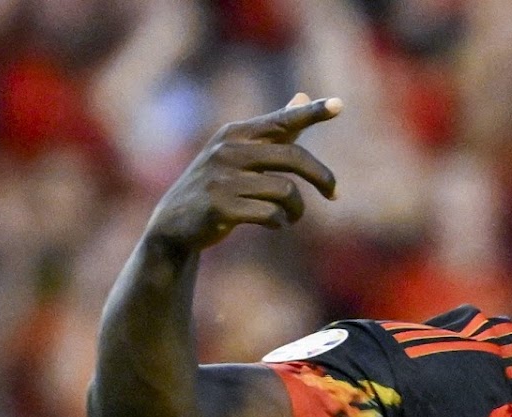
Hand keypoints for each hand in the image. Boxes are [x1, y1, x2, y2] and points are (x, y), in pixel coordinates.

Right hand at [145, 93, 341, 253]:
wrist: (173, 224)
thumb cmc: (216, 186)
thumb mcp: (240, 155)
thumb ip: (273, 131)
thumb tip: (301, 96)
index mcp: (236, 134)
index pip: (281, 120)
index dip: (310, 113)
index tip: (338, 105)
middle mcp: (229, 150)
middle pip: (293, 158)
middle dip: (322, 177)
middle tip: (335, 194)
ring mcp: (222, 178)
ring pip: (286, 191)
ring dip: (296, 209)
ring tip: (291, 216)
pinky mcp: (220, 207)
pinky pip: (270, 214)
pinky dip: (279, 222)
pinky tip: (275, 225)